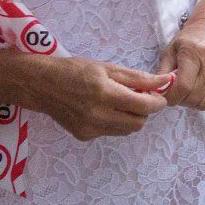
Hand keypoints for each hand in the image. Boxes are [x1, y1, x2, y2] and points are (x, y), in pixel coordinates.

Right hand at [0, 50, 168, 140]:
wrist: (40, 85)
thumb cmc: (75, 70)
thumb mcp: (107, 68)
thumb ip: (137, 78)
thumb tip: (164, 81)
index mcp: (105, 94)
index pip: (144, 107)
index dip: (157, 102)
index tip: (158, 96)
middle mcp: (98, 115)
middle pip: (139, 123)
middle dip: (144, 111)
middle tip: (138, 97)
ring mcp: (90, 129)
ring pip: (126, 130)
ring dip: (131, 118)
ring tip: (120, 102)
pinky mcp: (84, 136)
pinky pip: (111, 132)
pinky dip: (115, 122)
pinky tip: (103, 109)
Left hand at [156, 2, 204, 111]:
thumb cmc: (190, 38)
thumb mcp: (171, 49)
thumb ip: (163, 72)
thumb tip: (157, 93)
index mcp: (193, 54)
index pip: (183, 87)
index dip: (172, 98)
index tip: (167, 96)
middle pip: (193, 98)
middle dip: (181, 101)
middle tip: (178, 93)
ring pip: (204, 104)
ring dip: (193, 103)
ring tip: (190, 92)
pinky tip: (201, 93)